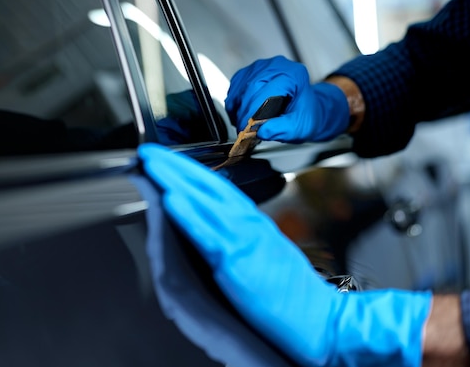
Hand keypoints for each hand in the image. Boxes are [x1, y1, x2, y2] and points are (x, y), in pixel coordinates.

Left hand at [138, 143, 431, 366]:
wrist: (321, 318)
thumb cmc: (295, 293)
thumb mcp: (268, 252)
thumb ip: (244, 235)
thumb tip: (220, 226)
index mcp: (253, 220)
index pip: (216, 186)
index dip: (189, 170)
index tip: (167, 159)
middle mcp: (248, 222)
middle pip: (206, 184)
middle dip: (174, 165)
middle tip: (148, 150)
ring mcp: (244, 238)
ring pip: (203, 200)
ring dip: (174, 179)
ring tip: (151, 162)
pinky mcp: (238, 260)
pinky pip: (208, 233)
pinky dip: (189, 214)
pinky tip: (171, 198)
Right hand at [225, 56, 349, 142]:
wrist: (308, 109)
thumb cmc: (305, 115)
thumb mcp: (299, 128)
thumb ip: (281, 130)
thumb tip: (261, 131)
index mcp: (293, 75)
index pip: (264, 89)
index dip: (251, 110)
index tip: (245, 127)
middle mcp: (278, 66)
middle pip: (250, 85)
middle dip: (243, 109)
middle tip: (241, 128)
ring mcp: (265, 66)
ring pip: (241, 84)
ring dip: (237, 104)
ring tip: (240, 121)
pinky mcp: (254, 71)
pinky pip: (237, 83)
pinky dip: (235, 99)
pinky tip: (239, 111)